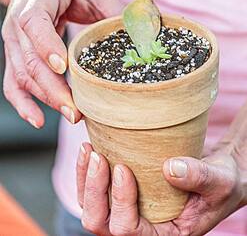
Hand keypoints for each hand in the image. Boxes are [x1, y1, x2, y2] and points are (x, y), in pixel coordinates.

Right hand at [1, 0, 121, 127]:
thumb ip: (114, 10)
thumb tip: (145, 36)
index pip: (35, 23)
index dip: (47, 46)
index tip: (65, 67)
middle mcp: (18, 22)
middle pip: (30, 60)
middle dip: (54, 89)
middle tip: (78, 110)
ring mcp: (14, 40)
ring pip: (22, 75)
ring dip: (45, 99)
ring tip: (72, 115)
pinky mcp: (16, 53)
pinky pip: (13, 82)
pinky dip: (23, 103)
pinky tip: (38, 120)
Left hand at [77, 144, 245, 235]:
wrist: (217, 173)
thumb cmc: (222, 182)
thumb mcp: (219, 180)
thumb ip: (199, 176)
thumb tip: (169, 168)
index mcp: (165, 233)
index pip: (131, 231)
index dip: (122, 202)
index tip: (122, 168)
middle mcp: (144, 227)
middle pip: (103, 224)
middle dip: (95, 192)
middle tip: (98, 157)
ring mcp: (132, 211)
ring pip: (93, 209)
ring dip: (86, 181)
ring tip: (88, 149)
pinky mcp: (125, 194)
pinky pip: (96, 191)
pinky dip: (87, 172)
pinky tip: (88, 148)